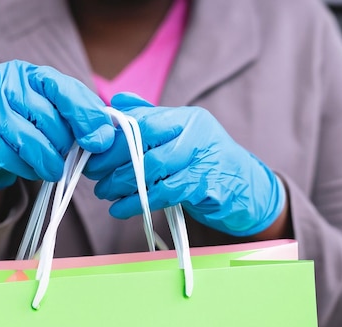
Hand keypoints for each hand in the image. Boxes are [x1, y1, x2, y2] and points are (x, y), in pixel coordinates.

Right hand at [0, 60, 114, 192]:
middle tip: (66, 155)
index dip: (85, 116)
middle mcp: (4, 85)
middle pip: (50, 119)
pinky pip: (15, 160)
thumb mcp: (47, 109)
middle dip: (65, 145)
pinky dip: (30, 170)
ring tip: (54, 169)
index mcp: (27, 73)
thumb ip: (76, 115)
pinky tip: (31, 168)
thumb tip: (104, 137)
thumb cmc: (20, 122)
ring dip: (51, 163)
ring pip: (33, 142)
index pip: (63, 89)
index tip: (100, 141)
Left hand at [84, 93, 285, 236]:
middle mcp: (197, 133)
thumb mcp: (182, 137)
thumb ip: (151, 119)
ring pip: (152, 169)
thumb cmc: (207, 164)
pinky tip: (120, 209)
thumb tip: (116, 102)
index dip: (113, 137)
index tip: (92, 152)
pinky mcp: (207, 186)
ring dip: (121, 183)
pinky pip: (164, 193)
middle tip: (93, 175)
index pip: (142, 120)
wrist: (248, 191)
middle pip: (144, 143)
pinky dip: (137, 202)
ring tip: (104, 193)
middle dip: (111, 161)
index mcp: (187, 118)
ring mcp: (204, 159)